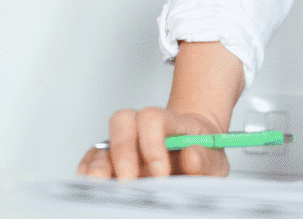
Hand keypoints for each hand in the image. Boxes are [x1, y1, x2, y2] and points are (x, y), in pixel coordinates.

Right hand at [76, 107, 229, 180]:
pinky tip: (91, 184)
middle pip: (122, 122)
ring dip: (100, 163)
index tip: (161, 171)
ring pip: (104, 140)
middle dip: (123, 152)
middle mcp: (142, 129)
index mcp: (170, 122)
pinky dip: (88, 169)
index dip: (153, 142)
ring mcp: (125, 143)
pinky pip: (92, 158)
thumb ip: (205, 157)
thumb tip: (191, 156)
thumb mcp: (214, 157)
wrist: (194, 152)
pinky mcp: (111, 159)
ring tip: (103, 185)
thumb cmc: (201, 153)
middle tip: (129, 180)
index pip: (153, 118)